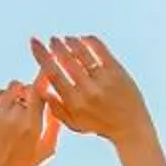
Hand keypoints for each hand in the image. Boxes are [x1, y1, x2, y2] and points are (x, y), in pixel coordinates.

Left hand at [0, 80, 61, 165]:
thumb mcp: (46, 151)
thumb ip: (55, 127)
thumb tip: (57, 106)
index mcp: (32, 125)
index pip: (40, 92)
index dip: (44, 88)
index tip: (45, 88)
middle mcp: (15, 116)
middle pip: (27, 88)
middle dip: (31, 94)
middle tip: (30, 105)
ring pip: (13, 87)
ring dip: (18, 93)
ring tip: (18, 107)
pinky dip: (5, 98)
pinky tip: (7, 111)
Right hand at [30, 36, 153, 150]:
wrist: (130, 127)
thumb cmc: (99, 125)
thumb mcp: (74, 123)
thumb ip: (56, 108)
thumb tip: (41, 90)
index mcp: (74, 102)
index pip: (52, 73)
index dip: (42, 55)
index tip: (35, 42)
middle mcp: (87, 90)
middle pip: (66, 60)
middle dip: (56, 46)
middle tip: (52, 39)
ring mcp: (103, 80)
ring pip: (82, 53)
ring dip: (72, 42)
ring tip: (66, 39)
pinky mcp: (117, 72)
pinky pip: (101, 50)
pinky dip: (90, 41)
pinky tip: (84, 38)